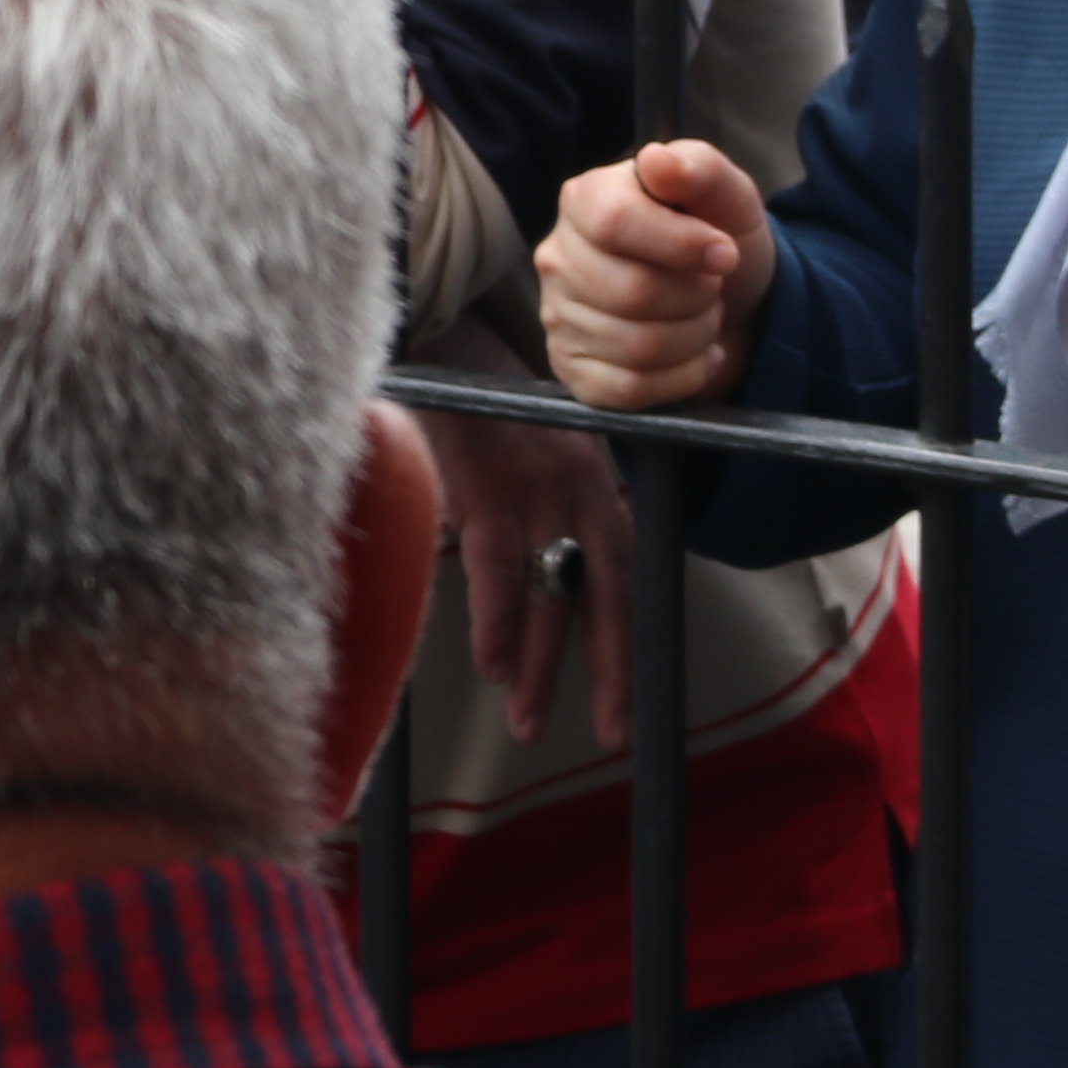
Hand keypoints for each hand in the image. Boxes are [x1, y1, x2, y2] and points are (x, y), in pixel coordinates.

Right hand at [416, 401, 631, 750]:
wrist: (440, 333)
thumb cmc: (481, 401)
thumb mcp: (539, 450)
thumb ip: (550, 510)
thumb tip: (540, 581)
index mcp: (595, 482)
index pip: (625, 573)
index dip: (628, 641)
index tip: (624, 704)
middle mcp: (580, 486)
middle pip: (607, 591)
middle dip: (610, 668)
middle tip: (611, 734)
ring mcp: (538, 485)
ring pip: (551, 591)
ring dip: (539, 663)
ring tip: (528, 722)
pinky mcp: (489, 483)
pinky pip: (499, 564)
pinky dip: (497, 618)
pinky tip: (492, 663)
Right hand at [540, 141, 781, 407]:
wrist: (732, 302)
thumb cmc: (720, 239)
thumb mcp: (728, 195)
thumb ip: (698, 168)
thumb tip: (656, 160)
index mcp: (585, 199)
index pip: (614, 222)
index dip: (680, 244)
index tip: (725, 253)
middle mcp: (558, 257)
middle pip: (632, 292)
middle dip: (696, 297)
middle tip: (712, 288)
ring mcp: (558, 318)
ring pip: (636, 347)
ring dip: (695, 337)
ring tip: (702, 318)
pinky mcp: (572, 371)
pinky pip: (627, 390)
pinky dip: (680, 378)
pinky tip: (693, 357)